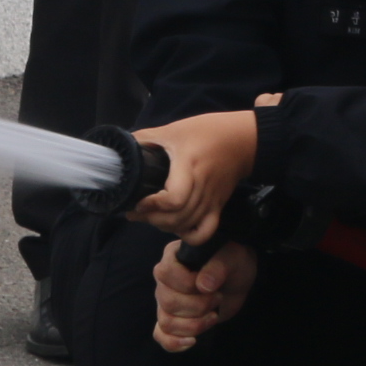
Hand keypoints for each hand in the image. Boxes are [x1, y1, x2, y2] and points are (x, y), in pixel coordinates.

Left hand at [126, 110, 259, 242]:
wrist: (244, 139)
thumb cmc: (207, 131)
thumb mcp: (174, 129)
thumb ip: (146, 138)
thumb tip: (122, 149)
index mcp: (189, 167)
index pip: (174, 199)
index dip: (153, 205)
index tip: (138, 200)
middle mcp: (201, 188)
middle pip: (176, 218)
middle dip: (151, 219)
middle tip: (137, 210)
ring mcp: (211, 200)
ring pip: (186, 226)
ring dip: (164, 227)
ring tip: (150, 216)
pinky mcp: (218, 207)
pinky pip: (204, 232)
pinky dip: (188, 236)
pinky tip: (176, 227)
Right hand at [152, 238, 257, 351]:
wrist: (237, 279)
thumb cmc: (232, 262)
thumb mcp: (233, 258)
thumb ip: (218, 266)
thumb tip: (203, 285)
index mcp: (172, 257)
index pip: (165, 273)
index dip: (188, 285)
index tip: (212, 287)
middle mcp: (164, 280)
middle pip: (168, 302)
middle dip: (198, 307)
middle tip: (218, 298)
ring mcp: (164, 301)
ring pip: (166, 322)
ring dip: (194, 325)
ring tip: (214, 316)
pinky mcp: (172, 319)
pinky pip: (161, 335)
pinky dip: (174, 343)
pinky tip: (193, 341)